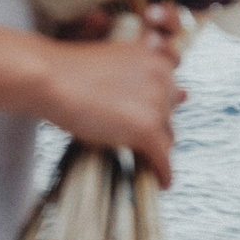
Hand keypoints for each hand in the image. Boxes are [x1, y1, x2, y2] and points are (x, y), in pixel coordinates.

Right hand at [40, 25, 185, 185]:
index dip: (157, 100)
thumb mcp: (115, 62)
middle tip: (131, 135)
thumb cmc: (72, 71)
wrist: (50, 79)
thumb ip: (146, 76)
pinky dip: (164, 173)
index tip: (144, 110)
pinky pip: (164, 158)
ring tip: (144, 159)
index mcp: (154, 56)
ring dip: (158, 147)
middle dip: (155, 123)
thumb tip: (188, 95)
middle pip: (170, 111)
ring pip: (168, 136)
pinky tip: (162, 183)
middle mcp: (163, 76)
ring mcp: (157, 103)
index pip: (170, 85)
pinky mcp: (147, 129)